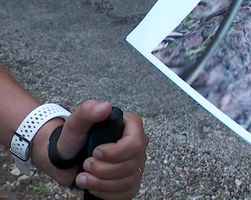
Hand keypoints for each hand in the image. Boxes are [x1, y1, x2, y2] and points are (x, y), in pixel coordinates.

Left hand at [32, 100, 148, 198]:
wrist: (66, 159)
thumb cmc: (73, 139)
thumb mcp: (75, 123)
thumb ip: (87, 111)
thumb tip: (104, 107)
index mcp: (130, 126)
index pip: (136, 141)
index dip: (117, 151)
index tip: (96, 152)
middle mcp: (138, 145)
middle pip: (132, 164)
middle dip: (104, 169)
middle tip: (86, 164)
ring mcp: (136, 165)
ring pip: (128, 181)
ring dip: (101, 182)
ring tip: (83, 177)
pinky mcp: (130, 182)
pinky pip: (125, 193)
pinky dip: (105, 192)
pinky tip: (92, 185)